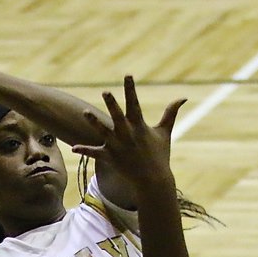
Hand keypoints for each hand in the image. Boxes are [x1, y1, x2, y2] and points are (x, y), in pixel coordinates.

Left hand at [72, 76, 185, 193]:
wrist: (154, 181)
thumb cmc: (160, 155)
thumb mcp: (165, 133)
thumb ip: (171, 113)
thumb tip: (183, 97)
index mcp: (139, 126)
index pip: (134, 103)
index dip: (130, 89)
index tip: (127, 75)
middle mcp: (127, 135)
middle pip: (118, 117)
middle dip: (112, 104)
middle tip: (106, 92)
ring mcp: (118, 147)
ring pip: (103, 132)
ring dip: (94, 122)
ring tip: (85, 112)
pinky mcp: (110, 158)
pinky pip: (95, 153)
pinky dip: (85, 150)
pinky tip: (73, 148)